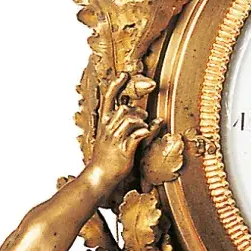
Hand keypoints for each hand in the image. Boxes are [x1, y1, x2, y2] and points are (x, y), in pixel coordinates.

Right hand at [89, 72, 154, 190]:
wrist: (100, 176)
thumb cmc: (107, 157)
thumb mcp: (109, 136)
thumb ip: (118, 123)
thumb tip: (129, 109)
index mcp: (104, 123)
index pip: (109, 98)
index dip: (116, 85)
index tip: (125, 73)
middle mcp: (109, 129)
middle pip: (123, 108)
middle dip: (137, 110)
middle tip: (144, 117)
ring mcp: (116, 139)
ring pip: (130, 119)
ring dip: (142, 121)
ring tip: (145, 127)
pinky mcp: (125, 150)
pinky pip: (137, 135)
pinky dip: (146, 130)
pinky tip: (150, 130)